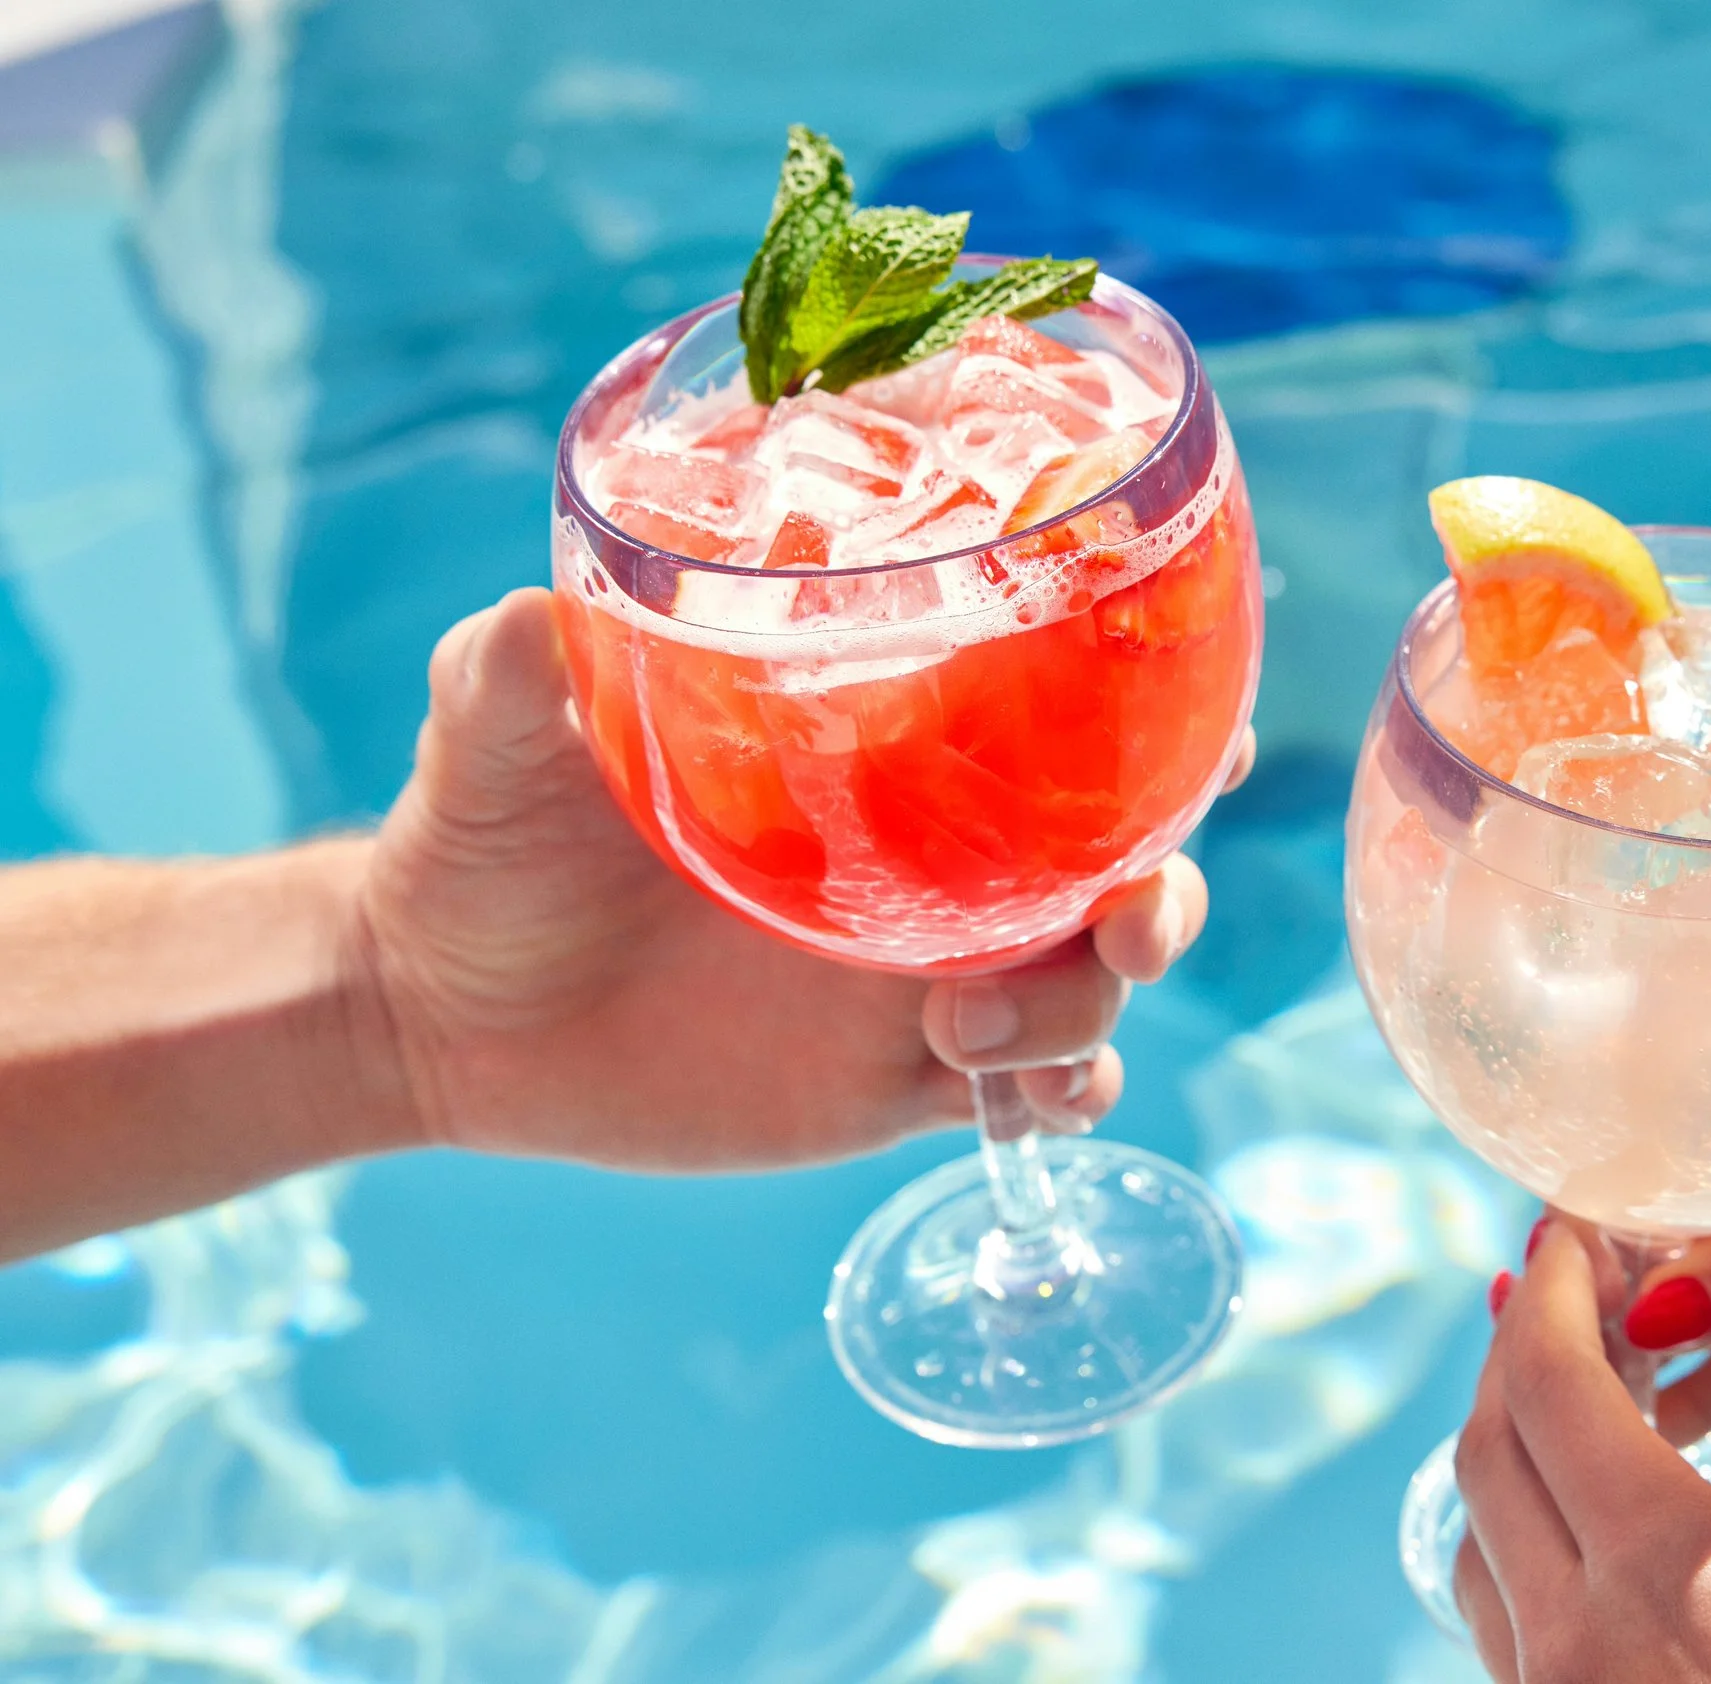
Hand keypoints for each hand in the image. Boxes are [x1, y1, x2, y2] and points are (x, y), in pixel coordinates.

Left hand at [356, 587, 1249, 1170]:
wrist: (443, 1013)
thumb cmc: (481, 842)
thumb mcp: (492, 743)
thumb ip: (509, 677)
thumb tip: (525, 614)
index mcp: (877, 756)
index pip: (1048, 728)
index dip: (1156, 727)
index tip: (1211, 727)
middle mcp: (928, 860)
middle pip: (1112, 868)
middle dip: (1163, 892)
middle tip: (1128, 914)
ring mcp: (920, 976)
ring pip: (1086, 989)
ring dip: (1086, 1010)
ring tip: (968, 1036)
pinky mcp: (888, 1083)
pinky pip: (1026, 1092)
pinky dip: (1054, 1100)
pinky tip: (1009, 1106)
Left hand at [1456, 1226, 1710, 1683]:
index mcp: (1661, 1577)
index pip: (1550, 1385)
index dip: (1548, 1288)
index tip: (1568, 1228)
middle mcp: (1570, 1641)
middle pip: (1489, 1446)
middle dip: (1517, 1346)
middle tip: (1569, 1284)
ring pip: (1478, 1535)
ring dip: (1509, 1440)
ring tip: (1580, 1383)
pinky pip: (1499, 1617)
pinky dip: (1520, 1534)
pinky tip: (1588, 1513)